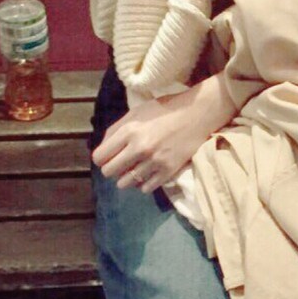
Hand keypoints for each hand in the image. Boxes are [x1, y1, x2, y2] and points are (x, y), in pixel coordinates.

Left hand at [92, 74, 237, 192]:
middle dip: (111, 169)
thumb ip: (117, 128)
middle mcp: (139, 148)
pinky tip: (147, 174)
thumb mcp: (137, 111)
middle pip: (109, 172)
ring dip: (126, 178)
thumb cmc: (165, 109)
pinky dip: (143, 184)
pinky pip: (145, 188)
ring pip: (125, 183)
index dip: (101, 158)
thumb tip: (102, 147)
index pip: (100, 156)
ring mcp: (154, 161)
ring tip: (134, 170)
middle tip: (120, 164)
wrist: (197, 114)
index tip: (108, 157)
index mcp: (129, 130)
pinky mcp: (168, 171)